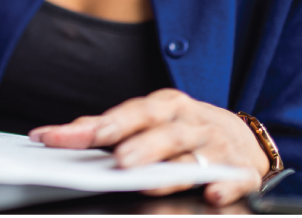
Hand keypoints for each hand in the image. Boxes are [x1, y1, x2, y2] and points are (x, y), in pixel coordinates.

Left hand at [30, 89, 268, 205]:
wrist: (243, 138)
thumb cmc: (183, 129)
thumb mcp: (151, 120)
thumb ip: (112, 127)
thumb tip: (67, 132)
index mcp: (165, 106)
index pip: (128, 113)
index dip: (96, 126)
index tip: (58, 138)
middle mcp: (189, 123)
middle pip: (162, 131)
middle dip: (139, 144)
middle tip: (117, 160)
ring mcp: (216, 146)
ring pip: (192, 157)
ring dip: (171, 168)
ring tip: (147, 181)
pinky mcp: (240, 171)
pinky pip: (235, 179)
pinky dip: (225, 185)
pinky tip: (212, 194)